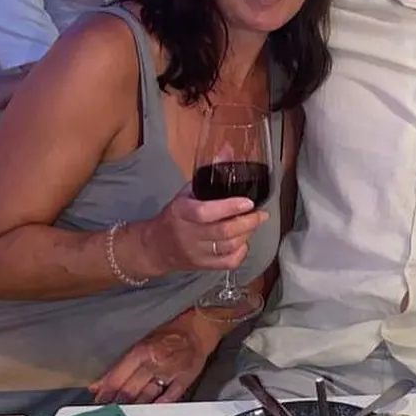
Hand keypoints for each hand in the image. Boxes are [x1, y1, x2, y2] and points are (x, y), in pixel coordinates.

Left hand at [90, 328, 207, 403]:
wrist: (197, 330)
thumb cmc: (169, 335)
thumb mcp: (142, 344)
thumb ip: (121, 366)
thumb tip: (98, 384)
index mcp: (141, 351)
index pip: (117, 377)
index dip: (105, 392)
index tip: (96, 403)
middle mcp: (154, 362)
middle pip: (129, 389)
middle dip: (115, 403)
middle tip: (105, 414)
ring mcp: (169, 373)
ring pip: (146, 396)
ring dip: (133, 408)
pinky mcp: (184, 380)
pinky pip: (169, 398)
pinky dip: (157, 407)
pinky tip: (147, 414)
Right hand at [135, 185, 268, 277]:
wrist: (155, 247)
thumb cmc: (175, 215)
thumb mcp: (186, 192)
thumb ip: (209, 173)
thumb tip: (228, 149)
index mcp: (181, 213)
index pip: (205, 213)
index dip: (229, 208)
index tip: (248, 202)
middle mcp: (188, 234)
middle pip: (222, 232)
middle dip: (247, 222)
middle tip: (261, 214)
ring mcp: (196, 253)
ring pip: (227, 247)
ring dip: (246, 234)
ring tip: (253, 223)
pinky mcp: (203, 266)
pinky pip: (227, 263)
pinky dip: (241, 252)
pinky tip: (243, 241)